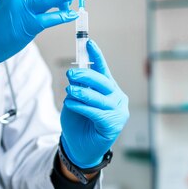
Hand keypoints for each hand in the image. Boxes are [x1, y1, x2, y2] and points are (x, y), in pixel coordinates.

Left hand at [60, 40, 128, 168]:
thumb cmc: (78, 121)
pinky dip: (82, 106)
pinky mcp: (113, 125)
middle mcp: (117, 97)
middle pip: (103, 81)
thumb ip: (78, 87)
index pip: (103, 69)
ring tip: (69, 91)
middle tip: (70, 74)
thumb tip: (74, 74)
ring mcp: (118, 111)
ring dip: (81, 92)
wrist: (79, 146)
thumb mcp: (75, 99)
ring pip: (99, 97)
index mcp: (109, 88)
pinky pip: (96, 112)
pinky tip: (72, 104)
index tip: (88, 42)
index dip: (96, 55)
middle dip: (86, 75)